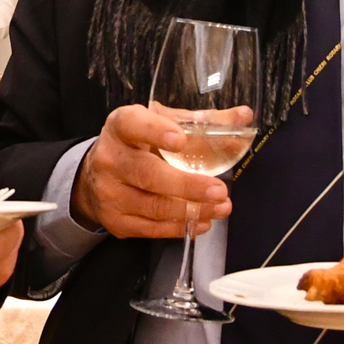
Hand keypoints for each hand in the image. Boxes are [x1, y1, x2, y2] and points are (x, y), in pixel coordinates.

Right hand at [70, 105, 236, 239]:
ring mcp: (110, 193)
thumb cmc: (138, 144)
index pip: (134, 125)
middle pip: (148, 174)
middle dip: (187, 186)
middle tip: (219, 190)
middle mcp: (110, 159)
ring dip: (191, 210)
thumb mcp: (164, 123)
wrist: (99, 173)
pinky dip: (180, 227)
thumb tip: (244, 116)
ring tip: (220, 207)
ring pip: (153, 206)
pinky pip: (151, 228)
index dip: (156, 132)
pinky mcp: (115, 220)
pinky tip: (201, 221)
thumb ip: (203, 121)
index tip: (181, 140)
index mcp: (121, 126)